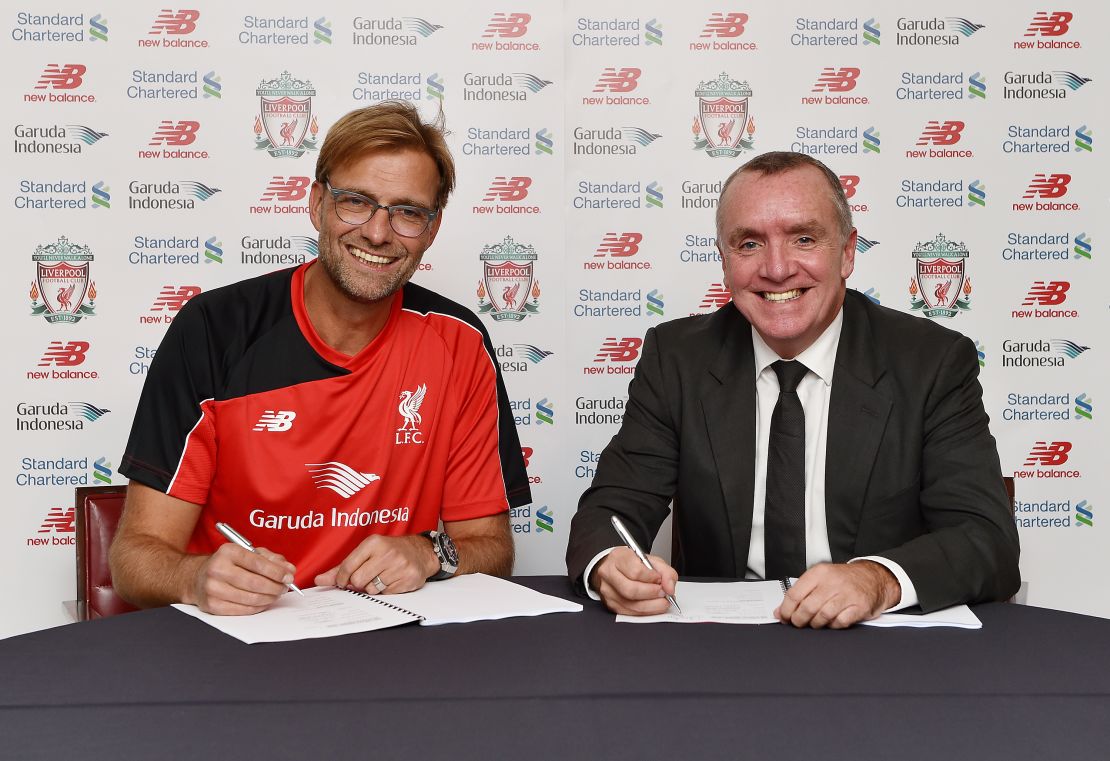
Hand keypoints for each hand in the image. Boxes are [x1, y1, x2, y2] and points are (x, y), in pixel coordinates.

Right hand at [190, 543, 295, 615]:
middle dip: (275, 587)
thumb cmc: (229, 564)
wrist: (198, 577)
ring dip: (269, 598)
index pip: (258, 563)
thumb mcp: (248, 553)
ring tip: (275, 594)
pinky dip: (258, 607)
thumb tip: (289, 570)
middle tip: (284, 588)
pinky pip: (243, 610)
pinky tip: (263, 602)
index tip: (289, 577)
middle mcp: (218, 569)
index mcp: (228, 551)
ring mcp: (213, 588)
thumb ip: (271, 559)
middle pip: (255, 583)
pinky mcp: (212, 605)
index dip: (277, 572)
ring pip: (251, 599)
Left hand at [314, 534, 437, 594]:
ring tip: (381, 577)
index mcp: (373, 543)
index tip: (343, 581)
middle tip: (367, 577)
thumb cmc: (389, 551)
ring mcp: (399, 566)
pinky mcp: (408, 579)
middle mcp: (387, 553)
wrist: (420, 552)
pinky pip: (386, 594)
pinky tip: (392, 580)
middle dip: (359, 583)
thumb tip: (319, 580)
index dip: (341, 578)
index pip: (347, 567)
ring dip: (373, 587)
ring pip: (371, 590)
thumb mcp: (366, 552)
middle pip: (357, 581)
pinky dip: (386, 591)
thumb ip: (342, 567)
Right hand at [591, 547, 678, 615]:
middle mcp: (609, 574)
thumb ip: (665, 572)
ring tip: (661, 601)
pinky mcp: (611, 605)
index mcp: (619, 557)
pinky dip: (645, 612)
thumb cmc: (633, 564)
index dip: (651, 578)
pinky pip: (630, 613)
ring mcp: (608, 591)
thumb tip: (669, 587)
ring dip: (651, 605)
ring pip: (631, 604)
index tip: (659, 579)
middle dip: (652, 593)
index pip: (635, 571)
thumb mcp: (652, 561)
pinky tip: (652, 606)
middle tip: (663, 593)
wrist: (617, 569)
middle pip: (631, 590)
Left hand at [774, 561, 899, 628]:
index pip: (795, 594)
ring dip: (815, 624)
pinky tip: (832, 621)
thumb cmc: (843, 580)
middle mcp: (833, 582)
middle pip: (807, 607)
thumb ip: (800, 593)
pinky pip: (840, 622)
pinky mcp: (859, 606)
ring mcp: (847, 594)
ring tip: (815, 622)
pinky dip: (833, 625)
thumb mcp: (820, 579)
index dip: (786, 609)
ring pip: (822, 616)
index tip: (783, 616)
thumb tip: (780, 611)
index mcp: (819, 573)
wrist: (872, 578)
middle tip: (798, 622)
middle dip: (799, 620)